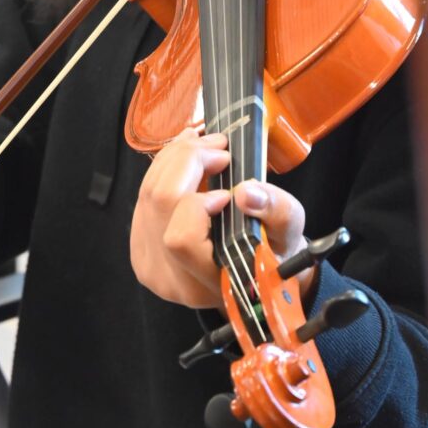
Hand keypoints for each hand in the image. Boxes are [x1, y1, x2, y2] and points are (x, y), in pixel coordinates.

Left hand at [130, 130, 308, 307]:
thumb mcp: (289, 231)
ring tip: (204, 143)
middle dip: (188, 160)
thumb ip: (276, 211)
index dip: (199, 205)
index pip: (182, 238)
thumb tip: (245, 192)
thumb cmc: (272, 251)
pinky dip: (165, 169)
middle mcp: (169, 278)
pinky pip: (143, 196)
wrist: (254, 271)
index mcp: (207, 284)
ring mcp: (148, 263)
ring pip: (147, 193)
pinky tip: (186, 158)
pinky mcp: (139, 245)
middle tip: (219, 145)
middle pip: (159, 202)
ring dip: (175, 159)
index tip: (228, 191)